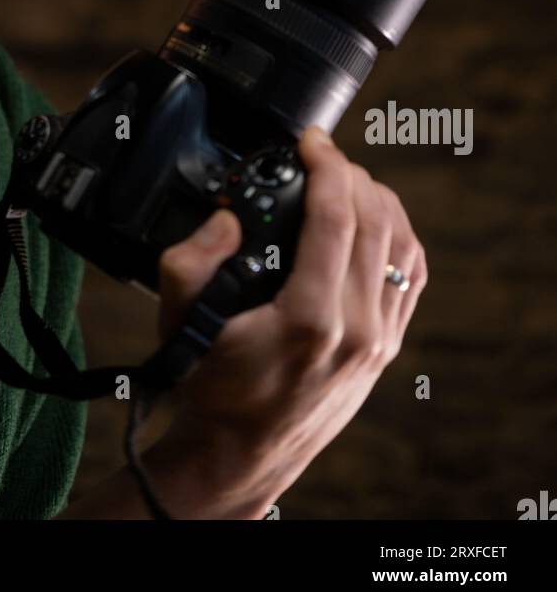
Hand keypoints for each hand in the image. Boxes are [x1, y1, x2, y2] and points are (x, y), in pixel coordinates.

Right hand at [153, 125, 427, 514]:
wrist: (243, 451)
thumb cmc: (212, 384)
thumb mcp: (179, 320)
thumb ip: (189, 260)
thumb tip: (227, 219)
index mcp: (310, 320)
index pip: (337, 217)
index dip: (327, 165)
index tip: (310, 140)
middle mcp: (357, 330)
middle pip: (375, 220)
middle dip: (349, 173)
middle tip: (320, 155)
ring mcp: (380, 340)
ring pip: (402, 243)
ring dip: (376, 198)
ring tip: (343, 178)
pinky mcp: (388, 346)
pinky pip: (412, 274)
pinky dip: (397, 232)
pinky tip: (372, 217)